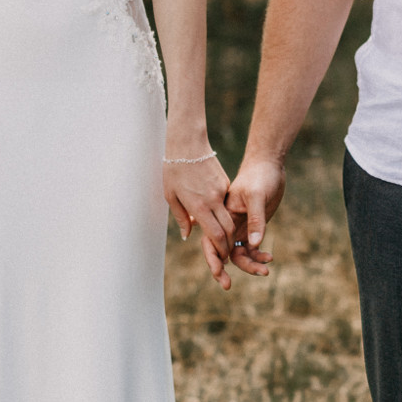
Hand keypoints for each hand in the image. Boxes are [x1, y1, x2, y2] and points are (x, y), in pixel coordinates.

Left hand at [163, 156, 241, 287]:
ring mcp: (221, 191)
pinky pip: (228, 203)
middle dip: (229, 244)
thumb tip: (188, 234)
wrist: (187, 144)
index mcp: (199, 206)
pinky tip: (221, 219)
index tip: (222, 258)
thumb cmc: (174, 169)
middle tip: (226, 254)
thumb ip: (181, 217)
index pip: (216, 234)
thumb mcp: (171, 196)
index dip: (221, 249)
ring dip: (229, 231)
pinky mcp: (225, 183)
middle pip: (228, 229)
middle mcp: (213, 200)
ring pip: (231, 217)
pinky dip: (226, 214)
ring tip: (225, 241)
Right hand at [213, 155, 283, 289]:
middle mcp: (229, 224)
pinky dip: (259, 255)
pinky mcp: (253, 228)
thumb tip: (254, 244)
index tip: (219, 274)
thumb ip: (255, 219)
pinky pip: (252, 249)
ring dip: (249, 265)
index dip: (212, 259)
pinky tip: (269, 258)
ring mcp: (241, 227)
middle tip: (227, 287)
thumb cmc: (260, 177)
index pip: (211, 241)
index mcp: (222, 216)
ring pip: (239, 253)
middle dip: (224, 270)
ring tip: (265, 272)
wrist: (270, 167)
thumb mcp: (257, 196)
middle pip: (223, 252)